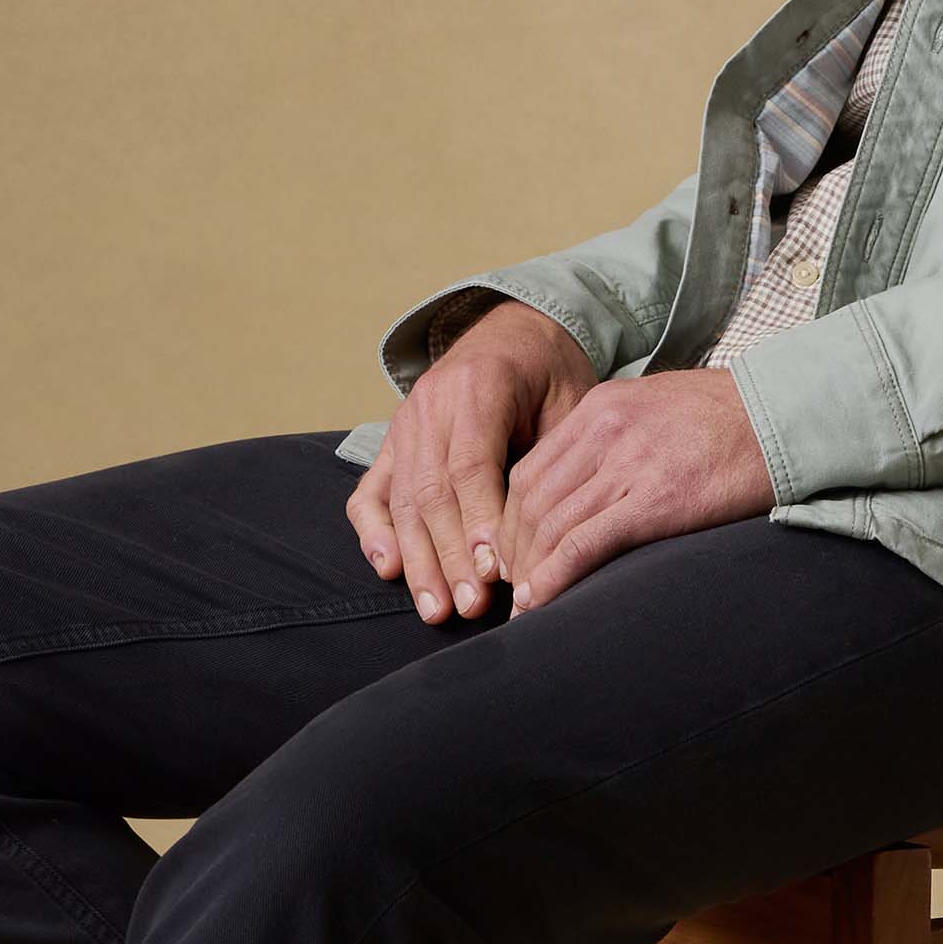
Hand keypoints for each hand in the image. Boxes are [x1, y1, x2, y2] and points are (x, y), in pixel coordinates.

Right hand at [347, 301, 593, 622]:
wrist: (517, 333)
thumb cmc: (553, 375)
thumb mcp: (571, 400)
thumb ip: (553, 456)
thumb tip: (544, 535)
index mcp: (479, 386)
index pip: (471, 466)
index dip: (481, 522)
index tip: (497, 572)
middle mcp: (432, 404)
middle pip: (433, 492)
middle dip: (451, 557)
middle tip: (472, 607)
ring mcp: (405, 424)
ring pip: (403, 501)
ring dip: (418, 561)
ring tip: (438, 610)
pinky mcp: (391, 443)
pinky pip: (371, 491)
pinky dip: (375, 532)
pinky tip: (389, 569)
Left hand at [497, 367, 773, 611]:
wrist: (784, 414)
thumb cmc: (730, 419)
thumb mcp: (657, 408)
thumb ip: (615, 437)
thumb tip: (590, 483)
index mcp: (600, 407)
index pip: (530, 471)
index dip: (511, 520)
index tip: (512, 554)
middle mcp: (603, 431)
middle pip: (530, 500)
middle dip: (513, 551)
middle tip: (512, 586)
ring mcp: (628, 464)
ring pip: (551, 524)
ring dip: (530, 570)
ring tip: (525, 605)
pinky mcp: (655, 500)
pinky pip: (585, 543)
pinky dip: (555, 576)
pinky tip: (542, 600)